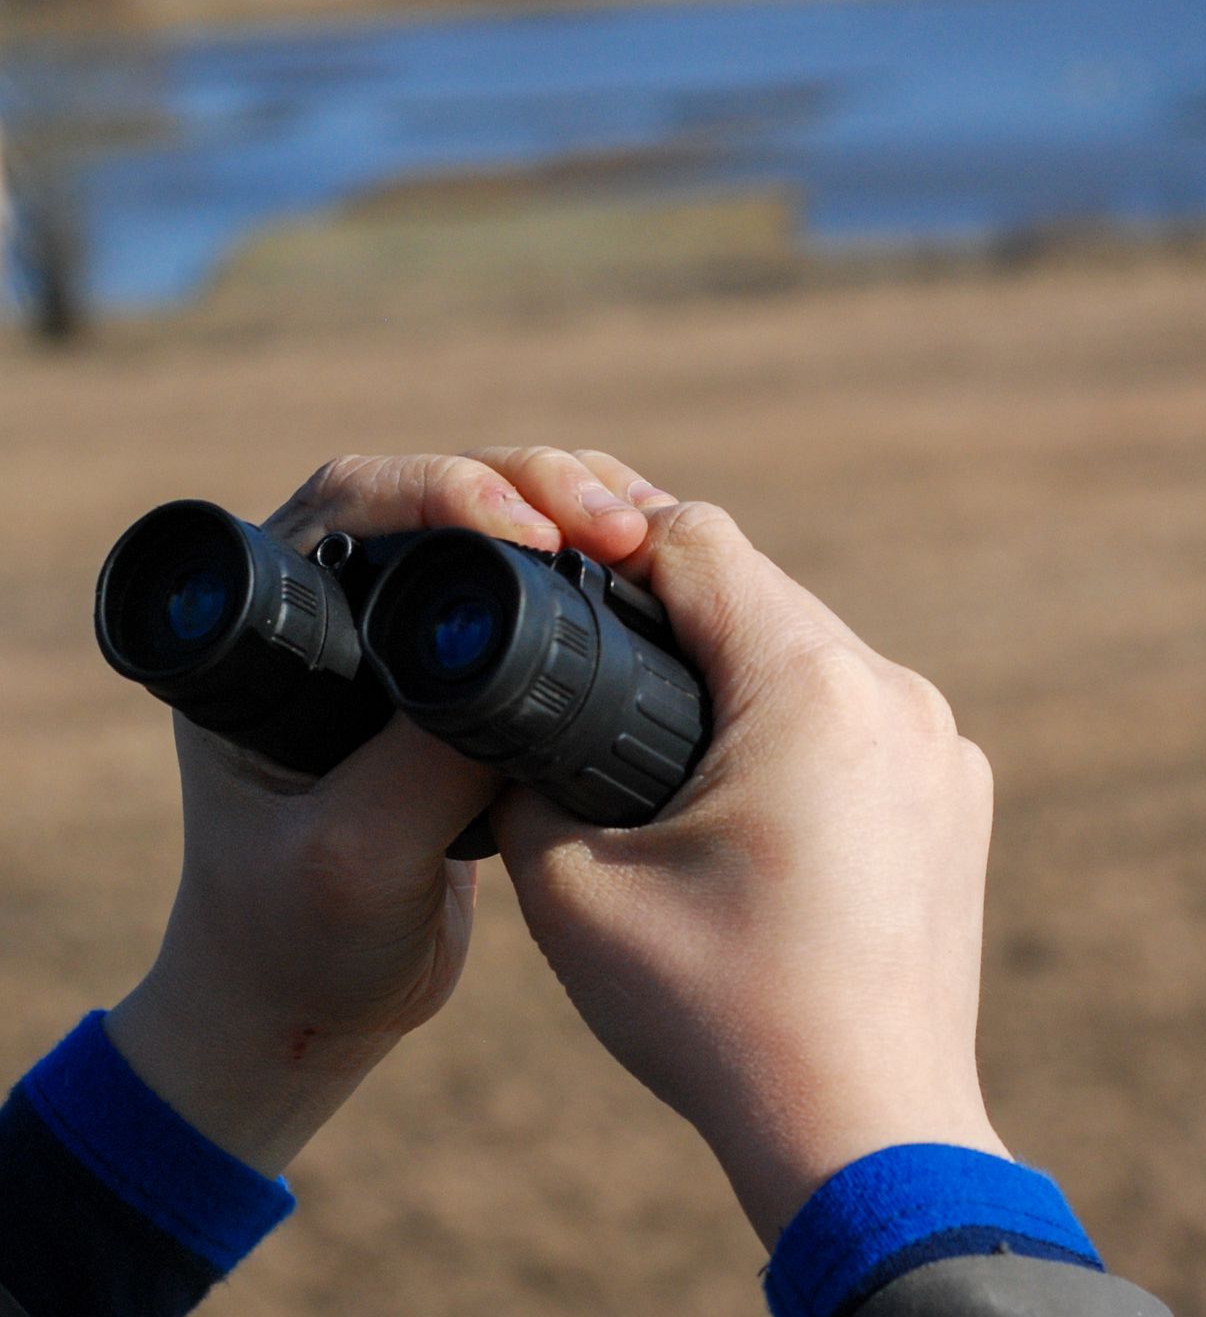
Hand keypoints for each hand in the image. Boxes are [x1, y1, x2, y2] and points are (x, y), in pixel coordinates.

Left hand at [105, 448, 679, 1176]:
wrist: (314, 1007)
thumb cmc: (299, 942)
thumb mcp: (356, 861)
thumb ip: (423, 766)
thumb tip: (523, 669)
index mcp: (267, 640)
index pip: (352, 506)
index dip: (445, 492)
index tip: (534, 532)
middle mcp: (326, 617)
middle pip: (433, 493)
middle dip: (532, 485)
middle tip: (622, 522)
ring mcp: (392, 643)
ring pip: (491, 531)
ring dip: (574, 519)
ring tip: (651, 539)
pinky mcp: (455, 678)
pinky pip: (528, 591)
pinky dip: (592, 573)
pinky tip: (651, 581)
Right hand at [494, 500, 1007, 1244]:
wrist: (863, 1128)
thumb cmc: (718, 1016)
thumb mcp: (573, 889)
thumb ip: (524, 776)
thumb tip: (511, 730)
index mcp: (812, 687)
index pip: (698, 543)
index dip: (611, 540)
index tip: (555, 564)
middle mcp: (898, 694)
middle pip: (764, 595)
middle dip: (675, 613)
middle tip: (592, 652)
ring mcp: (943, 747)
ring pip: (818, 657)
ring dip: (742, 673)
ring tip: (664, 735)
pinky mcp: (959, 797)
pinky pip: (865, 720)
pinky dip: (802, 731)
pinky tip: (748, 799)